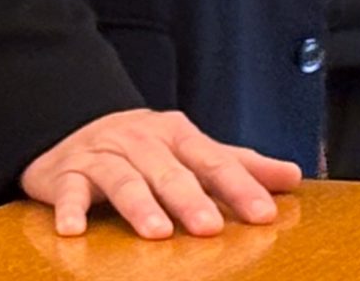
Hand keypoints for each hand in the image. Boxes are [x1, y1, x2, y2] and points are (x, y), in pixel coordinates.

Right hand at [21, 108, 301, 238]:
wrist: (74, 127)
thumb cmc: (146, 148)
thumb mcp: (192, 151)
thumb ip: (239, 165)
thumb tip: (292, 176)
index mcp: (178, 135)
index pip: (214, 161)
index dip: (239, 187)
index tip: (264, 214)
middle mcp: (142, 141)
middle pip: (170, 171)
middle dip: (190, 200)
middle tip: (210, 229)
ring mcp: (103, 155)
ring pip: (123, 179)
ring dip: (140, 205)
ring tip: (157, 232)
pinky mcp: (66, 173)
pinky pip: (68, 190)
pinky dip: (70, 208)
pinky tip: (74, 230)